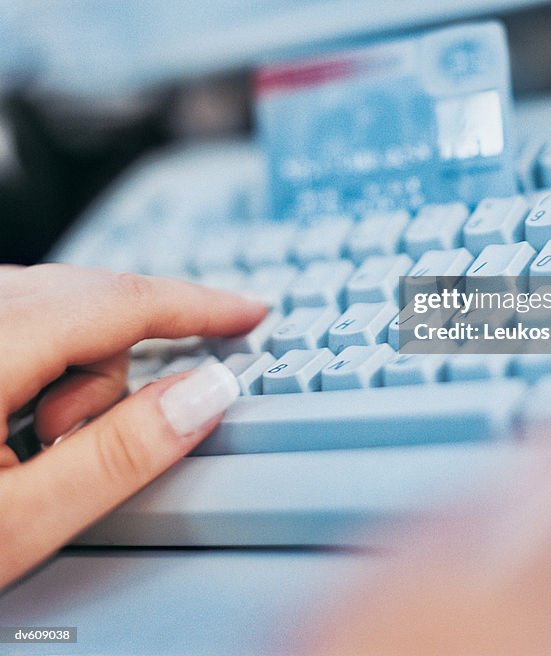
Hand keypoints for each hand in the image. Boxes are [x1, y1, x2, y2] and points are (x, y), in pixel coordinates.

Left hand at [0, 263, 264, 588]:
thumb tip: (205, 396)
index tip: (252, 312)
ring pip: (59, 309)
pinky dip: (41, 360)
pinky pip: (27, 316)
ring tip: (27, 446)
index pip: (126, 300)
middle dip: (110, 374)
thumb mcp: (13, 522)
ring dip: (67, 374)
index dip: (201, 307)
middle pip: (94, 305)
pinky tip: (8, 420)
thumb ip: (118, 457)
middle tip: (70, 443)